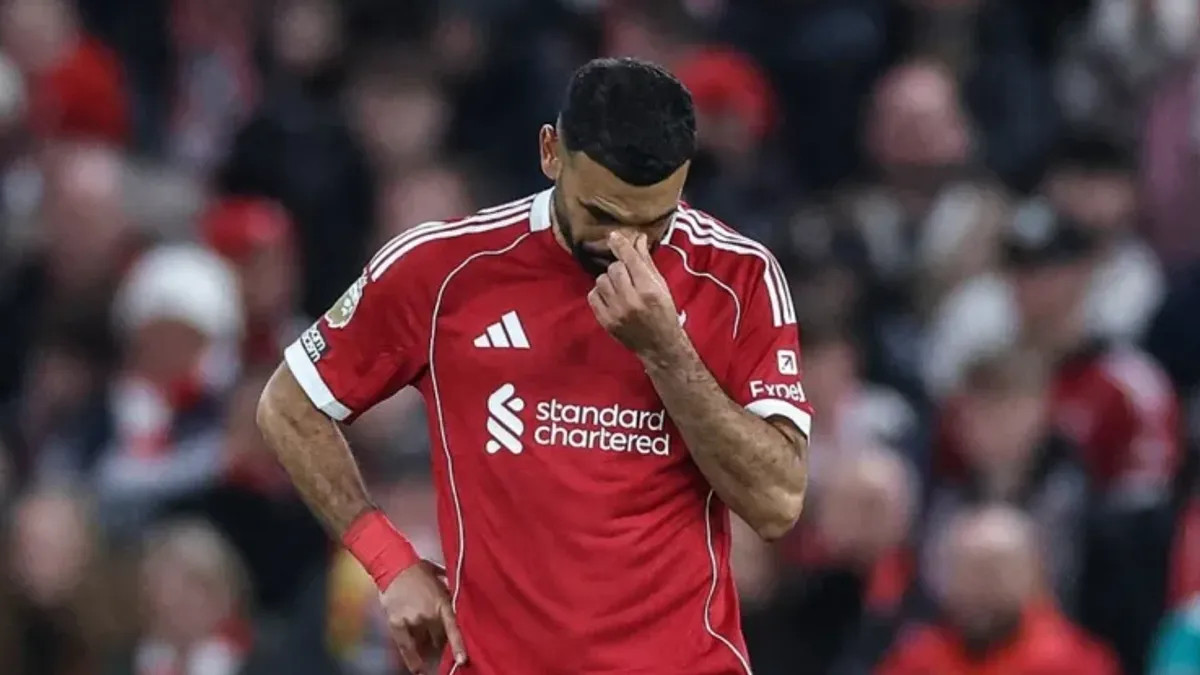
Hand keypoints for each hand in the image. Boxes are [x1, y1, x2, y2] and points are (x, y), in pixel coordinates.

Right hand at [381, 561, 466, 672]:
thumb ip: (449, 593)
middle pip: (439, 637)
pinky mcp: (397, 624)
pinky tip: (417, 669)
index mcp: (442, 602)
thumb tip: (457, 601)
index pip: (453, 627)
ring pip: (424, 641)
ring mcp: (412, 620)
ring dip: (427, 644)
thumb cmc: (419, 570)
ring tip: (426, 644)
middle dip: (440, 639)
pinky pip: (406, 647)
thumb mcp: (440, 580)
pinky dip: (412, 659)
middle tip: (439, 639)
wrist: (394, 565)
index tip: (462, 660)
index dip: (458, 645)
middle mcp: (428, 614)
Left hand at [587, 231, 682, 360]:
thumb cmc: (664, 312)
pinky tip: (611, 297)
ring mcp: (616, 312)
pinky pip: (592, 296)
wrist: (659, 345)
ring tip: (620, 287)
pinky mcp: (606, 321)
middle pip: (614, 268)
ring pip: (601, 280)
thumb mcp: (660, 286)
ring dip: (609, 280)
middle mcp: (632, 301)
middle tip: (628, 276)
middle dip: (620, 268)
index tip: (614, 235)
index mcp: (649, 290)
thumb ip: (646, 262)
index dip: (621, 245)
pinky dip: (600, 293)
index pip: (630, 260)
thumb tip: (637, 238)